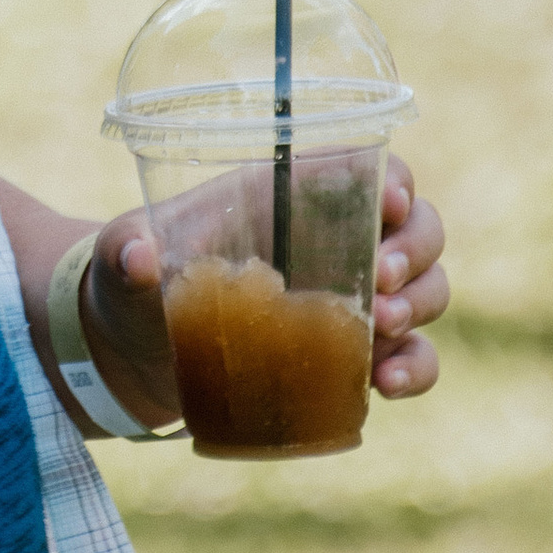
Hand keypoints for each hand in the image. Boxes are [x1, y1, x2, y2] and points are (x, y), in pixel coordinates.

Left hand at [84, 156, 450, 414]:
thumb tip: (139, 257)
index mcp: (289, 198)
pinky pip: (413, 355)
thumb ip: (127, 253)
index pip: (367, 168)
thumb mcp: (124, 264)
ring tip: (383, 331)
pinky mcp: (353, 356)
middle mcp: (334, 242)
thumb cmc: (137, 285)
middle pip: (417, 226)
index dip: (394, 178)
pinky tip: (388, 384)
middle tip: (383, 282)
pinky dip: (416, 368)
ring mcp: (351, 301)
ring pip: (428, 287)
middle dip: (416, 250)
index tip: (388, 202)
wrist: (137, 357)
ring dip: (421, 306)